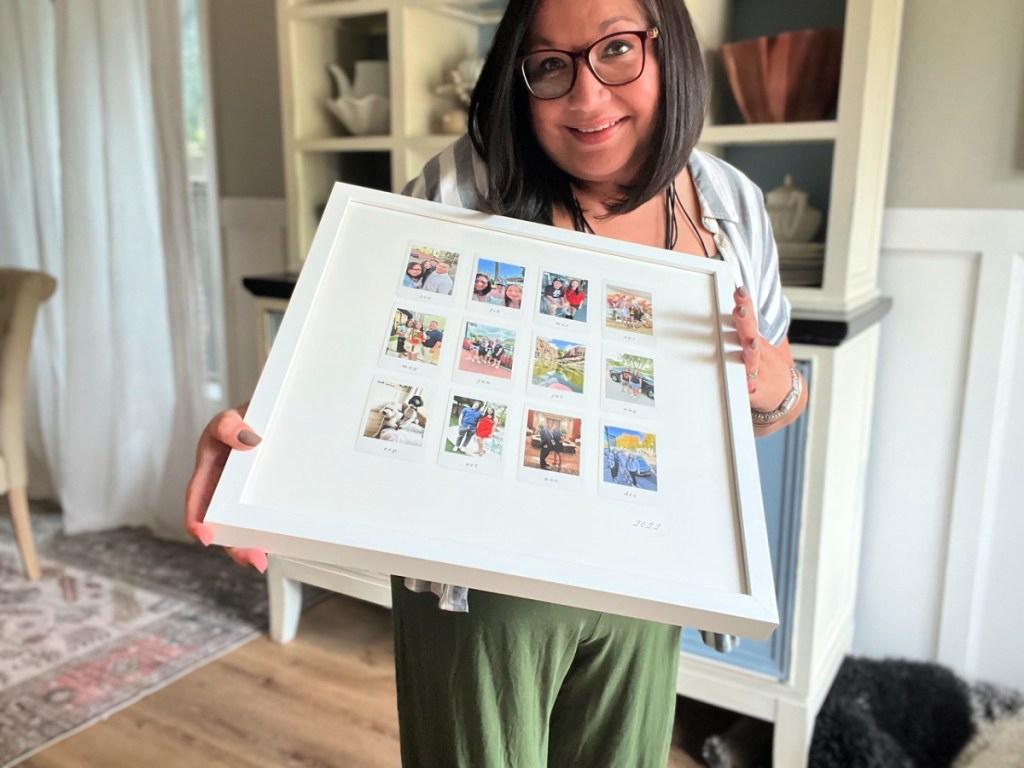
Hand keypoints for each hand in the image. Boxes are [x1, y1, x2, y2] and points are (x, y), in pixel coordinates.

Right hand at [184, 404, 267, 571]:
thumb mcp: (230, 417)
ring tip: (261, 560)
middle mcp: (222, 488)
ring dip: (250, 544)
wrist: (269, 415)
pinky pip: (262, 518)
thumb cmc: (244, 418)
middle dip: (231, 544)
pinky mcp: (262, 497)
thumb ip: (229, 425)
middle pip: (221, 523)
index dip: (197, 520)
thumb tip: (247, 439)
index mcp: (208, 470)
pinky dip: (267, 533)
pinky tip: (278, 545)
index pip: (198, 499)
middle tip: (251, 558)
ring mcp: (242, 495)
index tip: (204, 536)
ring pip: (242, 526)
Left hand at [732, 286, 804, 429]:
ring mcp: (758, 372)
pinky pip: (749, 388)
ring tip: (751, 342)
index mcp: (755, 341)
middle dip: (745, 321)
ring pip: (752, 361)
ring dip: (751, 351)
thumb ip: (742, 327)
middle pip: (750, 334)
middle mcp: (757, 354)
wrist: (784, 393)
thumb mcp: (756, 345)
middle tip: (741, 309)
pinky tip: (748, 383)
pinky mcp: (755, 391)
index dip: (746, 304)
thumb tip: (730, 304)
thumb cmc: (765, 367)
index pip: (750, 318)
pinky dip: (748, 386)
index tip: (740, 291)